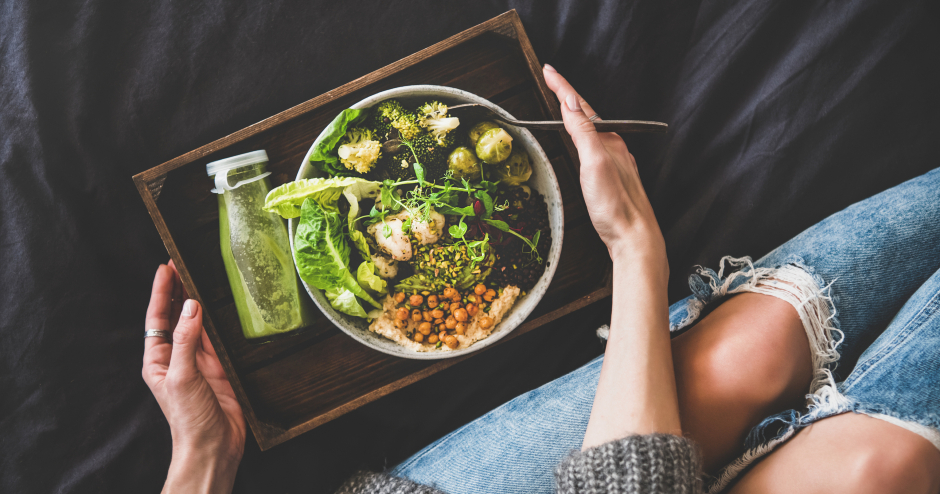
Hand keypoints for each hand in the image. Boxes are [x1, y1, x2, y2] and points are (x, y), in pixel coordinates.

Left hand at [143, 261, 245, 492]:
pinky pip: (215, 338)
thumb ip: (186, 341)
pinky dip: (215, 320)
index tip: (166, 268)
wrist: (213, 446)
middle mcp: (176, 358)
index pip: (157, 318)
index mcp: (158, 361)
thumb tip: (191, 308)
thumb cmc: (189, 419)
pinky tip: (216, 306)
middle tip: (181, 264)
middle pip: (174, 317)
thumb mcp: (183, 376)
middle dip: (176, 291)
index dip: (161, 292)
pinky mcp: (218, 368)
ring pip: (195, 324)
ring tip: (197, 276)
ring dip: (195, 302)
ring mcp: (197, 363)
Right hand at [543, 65, 665, 268]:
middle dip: (569, 96)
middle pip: (587, 115)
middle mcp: (615, 148)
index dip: (563, 87)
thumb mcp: (594, 163)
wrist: (635, 239)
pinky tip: (582, 144)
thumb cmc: (615, 206)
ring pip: (593, 132)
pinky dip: (584, 137)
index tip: (549, 71)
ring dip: (576, 116)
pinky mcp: (613, 179)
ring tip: (563, 104)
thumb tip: (570, 103)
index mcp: (609, 141)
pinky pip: (596, 148)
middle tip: (552, 81)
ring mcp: (615, 163)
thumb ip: (583, 131)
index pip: (581, 107)